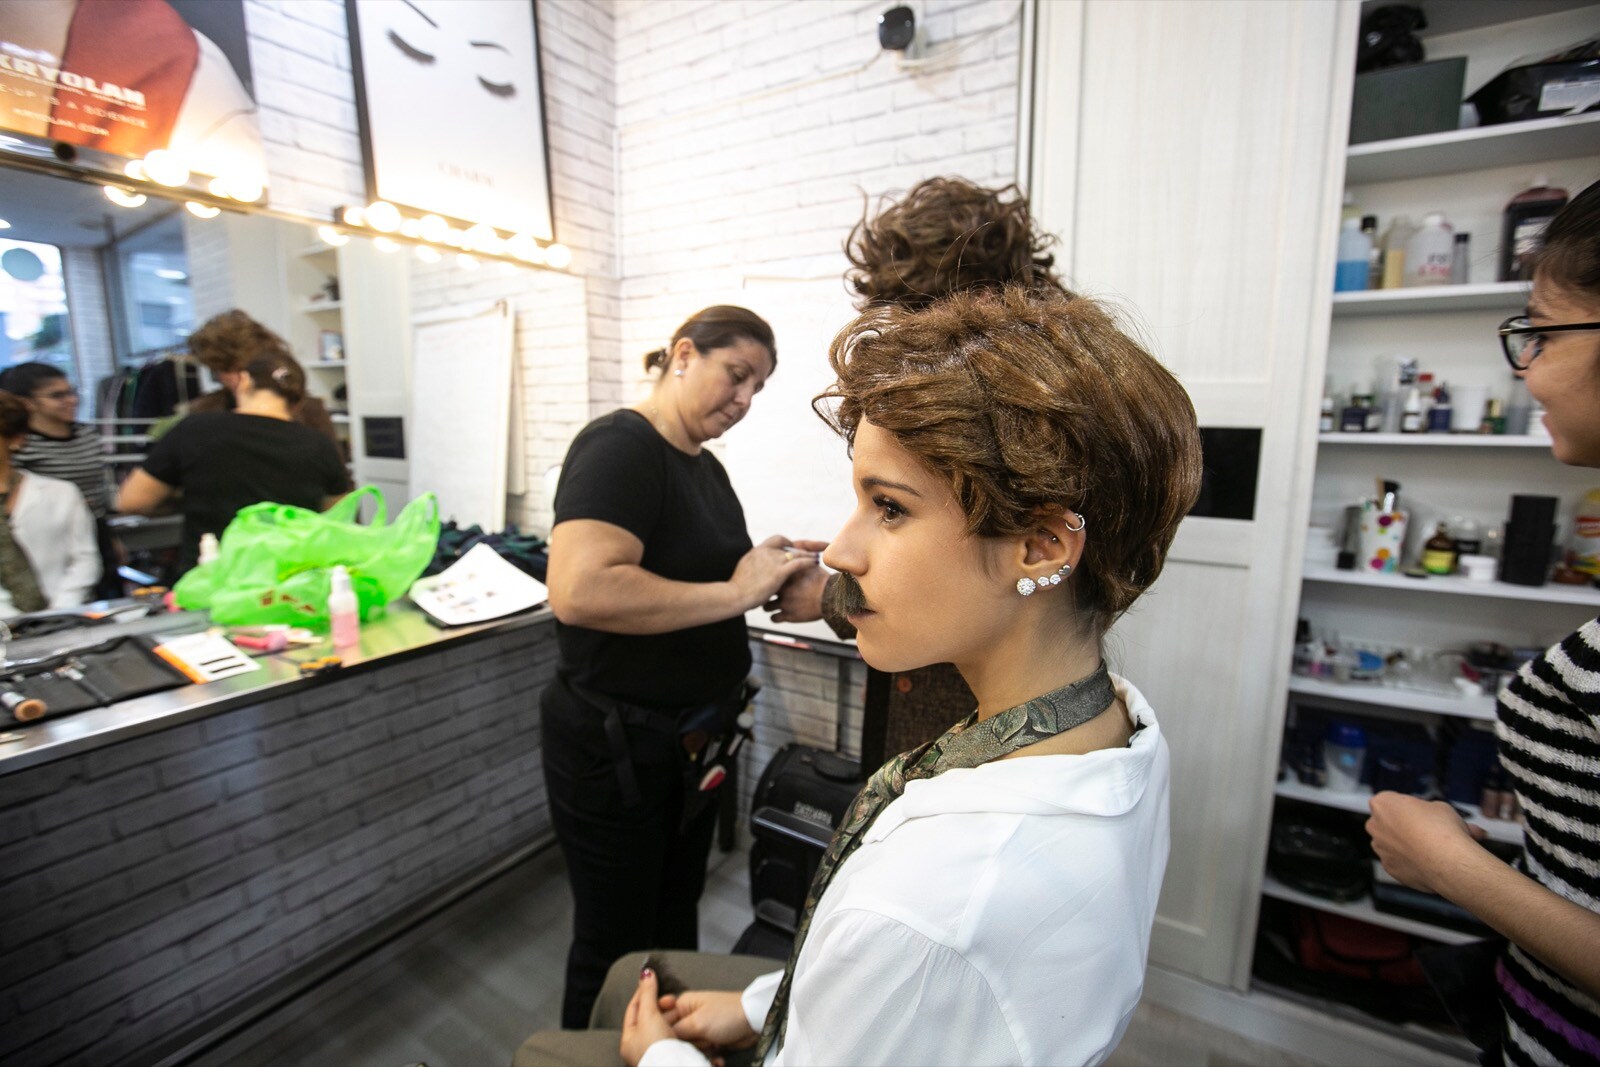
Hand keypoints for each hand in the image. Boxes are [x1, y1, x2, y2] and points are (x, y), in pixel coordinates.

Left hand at [621, 969, 678, 1066]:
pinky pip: (675, 1035)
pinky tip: (686, 1021)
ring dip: (673, 1016)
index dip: (643, 992)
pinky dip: (680, 1026)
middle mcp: (640, 1048)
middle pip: (651, 1018)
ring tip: (681, 1010)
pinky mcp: (672, 1056)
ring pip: (664, 1026)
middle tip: (673, 1000)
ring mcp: (656, 1053)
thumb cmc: (656, 1048)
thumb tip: (645, 972)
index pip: (633, 1009)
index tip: (653, 979)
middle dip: (662, 1006)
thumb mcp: (649, 1015)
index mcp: (629, 1040)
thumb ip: (648, 994)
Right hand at [661, 989, 757, 1052]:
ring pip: (688, 1047)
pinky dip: (709, 1056)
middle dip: (687, 1044)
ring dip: (701, 1051)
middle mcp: (689, 1015)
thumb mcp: (698, 1023)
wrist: (754, 1021)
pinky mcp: (711, 1039)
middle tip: (701, 1041)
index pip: (662, 1020)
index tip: (669, 1042)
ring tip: (713, 1045)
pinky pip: (701, 1052)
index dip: (664, 1033)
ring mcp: (700, 1028)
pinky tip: (718, 1056)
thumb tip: (661, 1038)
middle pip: (675, 1037)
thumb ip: (676, 1031)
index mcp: (683, 1004)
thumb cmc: (727, 1014)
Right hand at [730, 536, 817, 610]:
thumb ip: (754, 566)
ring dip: (808, 554)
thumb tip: (758, 569)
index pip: (776, 540)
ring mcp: (773, 561)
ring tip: (817, 557)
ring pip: (796, 553)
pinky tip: (815, 563)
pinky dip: (808, 561)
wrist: (734, 595)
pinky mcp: (779, 572)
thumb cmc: (738, 588)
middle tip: (811, 551)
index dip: (787, 543)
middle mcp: (766, 551)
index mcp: (757, 551)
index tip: (794, 549)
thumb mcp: (745, 571)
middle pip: (788, 545)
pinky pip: (799, 563)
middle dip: (801, 548)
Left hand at [764, 542, 828, 622]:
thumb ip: (799, 560)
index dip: (768, 578)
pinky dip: (775, 617)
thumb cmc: (822, 581)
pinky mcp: (788, 615)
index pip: (768, 575)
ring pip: (766, 606)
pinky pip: (773, 618)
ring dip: (769, 605)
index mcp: (785, 575)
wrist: (831, 597)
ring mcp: (784, 602)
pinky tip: (779, 615)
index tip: (769, 580)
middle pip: (764, 590)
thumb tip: (793, 556)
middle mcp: (782, 588)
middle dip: (766, 592)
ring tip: (773, 604)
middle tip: (768, 592)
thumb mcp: (810, 565)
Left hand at [1366, 792, 1489, 896]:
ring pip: (1389, 843)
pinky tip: (1425, 861)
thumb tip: (1427, 814)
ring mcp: (1380, 849)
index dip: (1406, 806)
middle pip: (1385, 822)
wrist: (1449, 862)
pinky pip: (1396, 861)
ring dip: (1402, 844)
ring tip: (1427, 847)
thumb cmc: (1443, 832)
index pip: (1389, 800)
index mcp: (1383, 804)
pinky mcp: (1389, 868)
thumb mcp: (1438, 805)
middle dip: (1400, 825)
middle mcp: (1375, 825)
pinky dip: (1407, 861)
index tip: (1417, 811)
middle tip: (1423, 829)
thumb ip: (1423, 808)